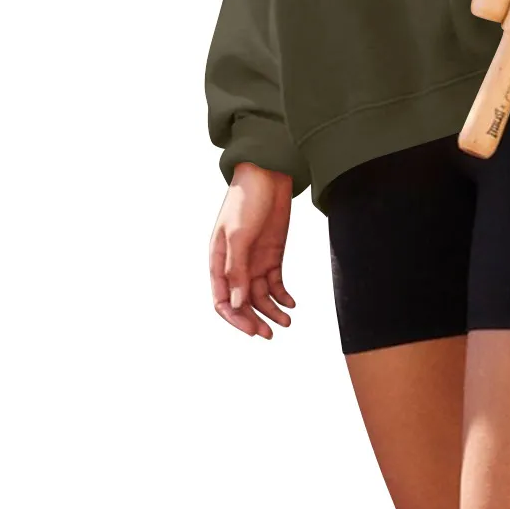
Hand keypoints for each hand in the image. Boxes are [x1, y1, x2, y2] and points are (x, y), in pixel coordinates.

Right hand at [209, 162, 295, 339]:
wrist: (269, 175)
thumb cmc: (247, 200)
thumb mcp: (240, 234)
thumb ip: (237, 269)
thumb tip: (237, 302)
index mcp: (218, 260)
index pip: (222, 300)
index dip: (236, 318)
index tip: (253, 330)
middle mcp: (234, 264)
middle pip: (242, 302)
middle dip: (255, 319)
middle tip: (271, 333)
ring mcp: (253, 260)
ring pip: (260, 295)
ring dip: (272, 310)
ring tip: (287, 321)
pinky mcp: (272, 255)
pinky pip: (275, 283)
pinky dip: (282, 296)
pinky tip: (291, 303)